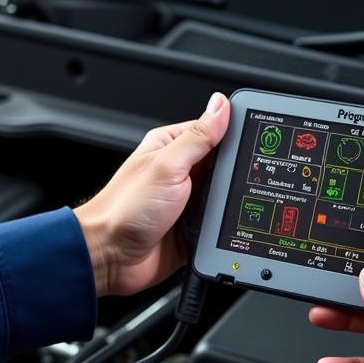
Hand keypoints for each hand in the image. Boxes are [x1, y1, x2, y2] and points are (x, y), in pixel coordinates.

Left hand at [74, 93, 229, 296]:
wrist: (110, 257)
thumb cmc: (124, 209)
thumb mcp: (167, 165)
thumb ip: (198, 137)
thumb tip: (220, 106)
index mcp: (171, 147)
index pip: (213, 131)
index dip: (233, 135)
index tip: (253, 141)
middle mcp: (179, 172)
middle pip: (223, 166)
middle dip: (233, 175)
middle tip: (236, 182)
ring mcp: (186, 201)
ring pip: (224, 197)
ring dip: (228, 203)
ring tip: (224, 207)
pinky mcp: (191, 228)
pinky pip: (218, 225)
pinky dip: (222, 227)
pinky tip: (222, 227)